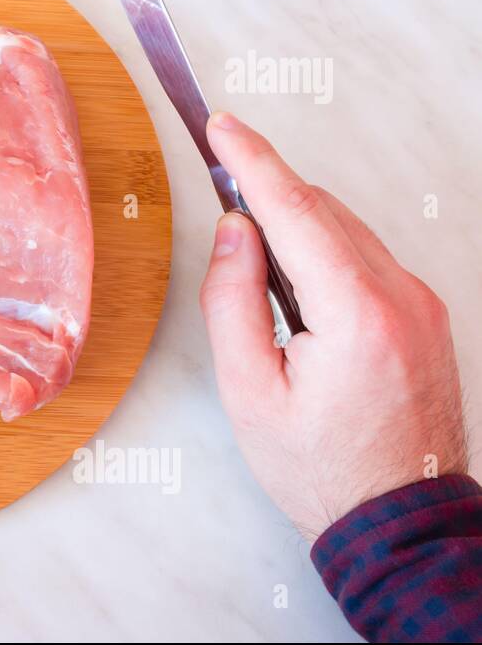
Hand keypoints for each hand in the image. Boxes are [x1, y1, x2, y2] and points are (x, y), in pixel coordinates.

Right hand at [199, 112, 467, 538]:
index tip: (222, 126)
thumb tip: (236, 230)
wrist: (397, 518)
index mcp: (356, 312)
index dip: (252, 161)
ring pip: (348, 230)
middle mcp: (402, 295)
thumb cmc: (318, 466)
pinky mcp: (426, 315)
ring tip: (251, 246)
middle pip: (323, 212)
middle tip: (219, 179)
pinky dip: (325, 249)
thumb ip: (232, 300)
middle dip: (269, 190)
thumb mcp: (248, 390)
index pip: (296, 210)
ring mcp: (422, 304)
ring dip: (297, 222)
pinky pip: (368, 258)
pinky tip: (294, 279)